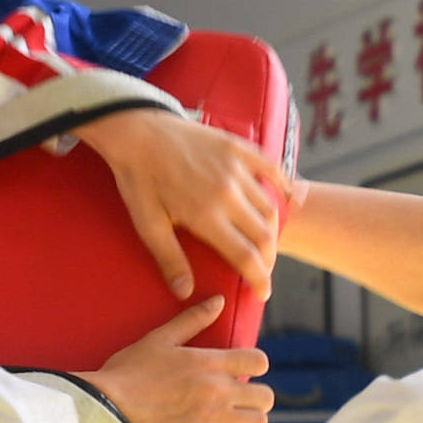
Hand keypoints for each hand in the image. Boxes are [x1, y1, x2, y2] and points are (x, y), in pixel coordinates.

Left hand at [75, 109, 288, 300]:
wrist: (137, 130)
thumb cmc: (139, 179)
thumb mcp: (147, 223)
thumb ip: (169, 258)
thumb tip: (184, 291)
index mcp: (206, 214)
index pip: (246, 256)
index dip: (259, 278)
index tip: (263, 292)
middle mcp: (228, 192)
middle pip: (264, 235)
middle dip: (268, 259)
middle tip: (263, 270)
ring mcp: (237, 167)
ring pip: (270, 206)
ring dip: (272, 230)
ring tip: (266, 243)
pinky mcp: (238, 148)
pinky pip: (271, 168)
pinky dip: (283, 186)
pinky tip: (285, 198)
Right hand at [84, 298, 272, 422]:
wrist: (106, 403)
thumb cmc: (129, 369)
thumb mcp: (161, 337)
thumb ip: (193, 319)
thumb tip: (219, 300)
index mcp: (211, 363)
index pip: (259, 362)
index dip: (254, 366)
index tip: (240, 372)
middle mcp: (218, 390)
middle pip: (266, 397)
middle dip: (255, 398)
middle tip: (238, 401)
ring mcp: (211, 419)